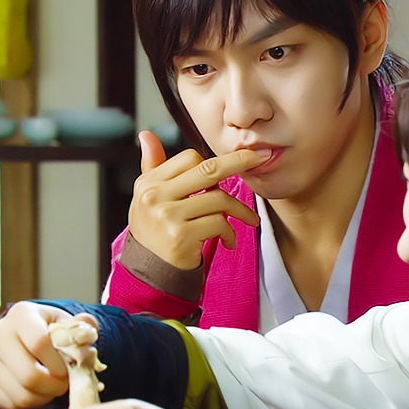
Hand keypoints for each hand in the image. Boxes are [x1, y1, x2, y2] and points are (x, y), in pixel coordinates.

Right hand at [0, 302, 94, 408]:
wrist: (26, 335)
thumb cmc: (51, 329)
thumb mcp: (69, 323)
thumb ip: (82, 327)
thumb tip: (86, 330)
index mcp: (21, 313)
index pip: (40, 344)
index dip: (60, 363)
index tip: (70, 367)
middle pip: (29, 375)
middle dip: (54, 385)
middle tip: (64, 383)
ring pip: (21, 394)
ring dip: (44, 396)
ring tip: (51, 385)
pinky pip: (8, 403)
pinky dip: (28, 403)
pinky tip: (35, 389)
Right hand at [129, 130, 269, 268]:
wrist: (148, 274)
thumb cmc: (154, 231)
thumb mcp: (147, 197)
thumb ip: (152, 165)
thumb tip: (146, 135)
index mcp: (149, 183)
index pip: (189, 158)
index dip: (215, 161)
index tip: (234, 165)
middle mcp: (155, 196)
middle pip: (208, 170)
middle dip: (240, 161)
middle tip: (262, 157)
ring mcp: (168, 216)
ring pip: (219, 199)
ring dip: (240, 210)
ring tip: (248, 220)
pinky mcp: (181, 236)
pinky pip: (219, 223)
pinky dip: (229, 232)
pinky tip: (228, 240)